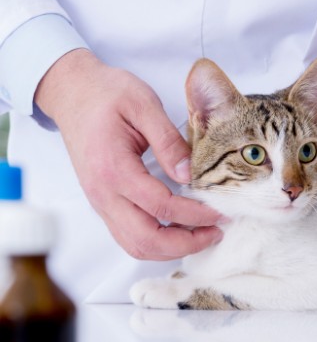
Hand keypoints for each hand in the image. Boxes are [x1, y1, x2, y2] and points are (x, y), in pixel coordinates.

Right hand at [35, 49, 222, 259]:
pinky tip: (178, 231)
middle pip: (146, 240)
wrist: (72, 93)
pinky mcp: (103, 203)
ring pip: (136, 245)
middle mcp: (103, 194)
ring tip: (201, 235)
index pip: (161, 207)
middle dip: (185, 244)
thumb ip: (168, 142)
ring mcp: (100, 202)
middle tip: (215, 233)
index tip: (220, 213)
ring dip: (171, 248)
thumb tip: (190, 176)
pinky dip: (156, 243)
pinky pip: (129, 236)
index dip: (195, 215)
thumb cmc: (106, 94)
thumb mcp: (143, 105)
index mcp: (114, 169)